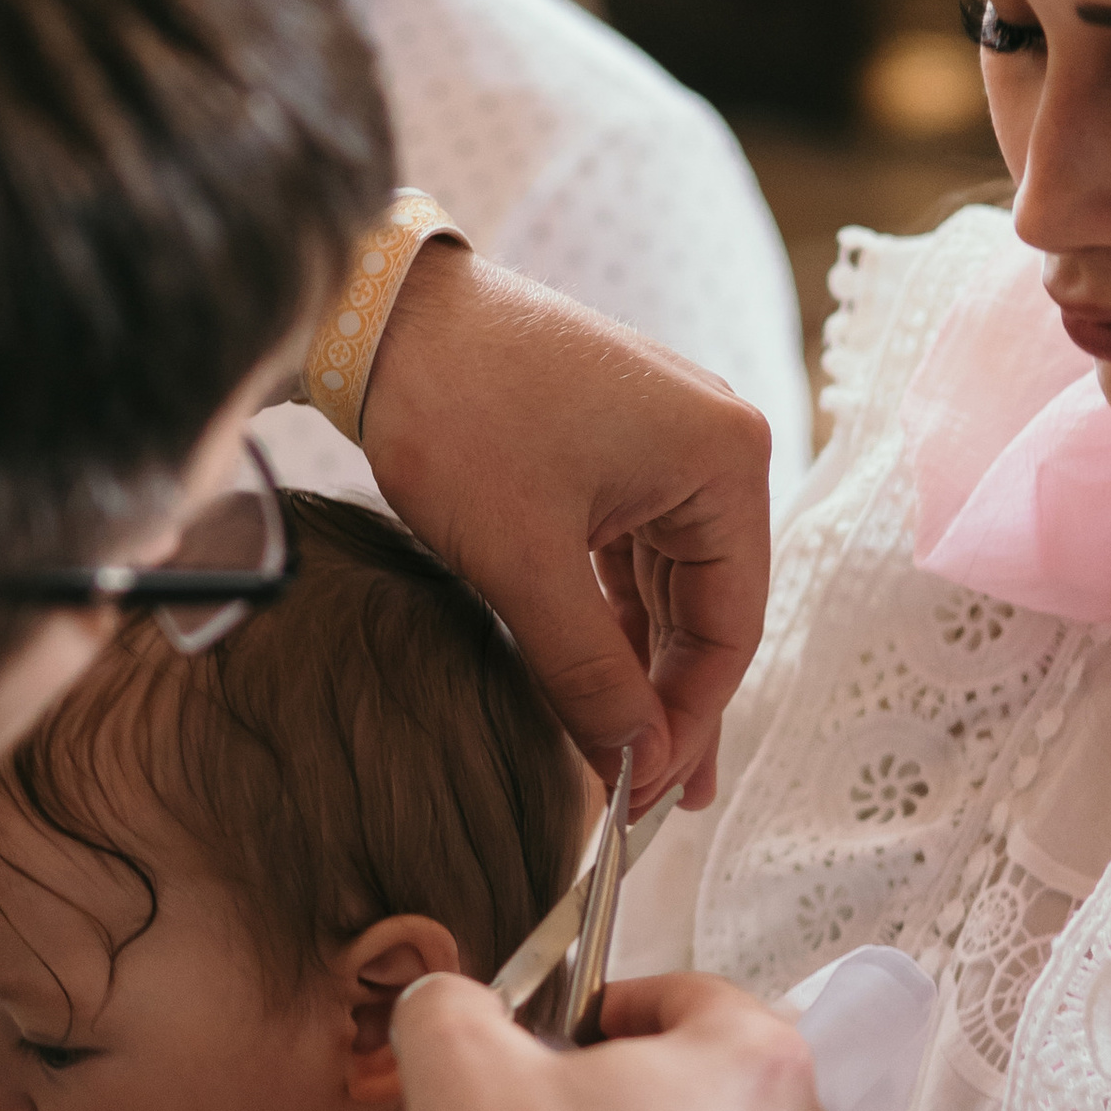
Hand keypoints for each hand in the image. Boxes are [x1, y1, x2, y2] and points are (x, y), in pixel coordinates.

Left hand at [358, 247, 772, 810]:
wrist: (379, 314)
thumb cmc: (458, 411)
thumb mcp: (524, 565)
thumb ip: (588, 675)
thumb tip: (636, 769)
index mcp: (725, 461)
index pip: (731, 627)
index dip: (689, 721)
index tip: (647, 793)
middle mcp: (713, 447)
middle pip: (705, 611)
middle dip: (666, 703)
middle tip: (638, 796)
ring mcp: (662, 446)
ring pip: (663, 590)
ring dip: (636, 668)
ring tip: (618, 756)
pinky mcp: (611, 450)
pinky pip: (627, 558)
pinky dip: (606, 621)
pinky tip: (592, 684)